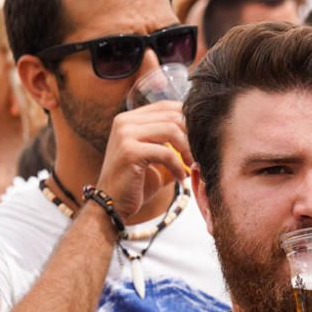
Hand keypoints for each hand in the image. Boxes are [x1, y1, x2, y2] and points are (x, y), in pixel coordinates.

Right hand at [96, 100, 194, 220]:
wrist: (111, 206)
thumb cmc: (135, 184)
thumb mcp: (154, 156)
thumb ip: (171, 142)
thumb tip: (201, 132)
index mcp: (129, 119)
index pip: (167, 106)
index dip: (188, 119)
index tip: (200, 138)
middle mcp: (125, 122)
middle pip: (172, 116)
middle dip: (191, 135)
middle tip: (199, 154)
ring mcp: (125, 135)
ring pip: (171, 130)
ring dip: (187, 150)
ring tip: (191, 165)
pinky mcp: (130, 152)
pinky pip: (166, 153)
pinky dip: (178, 166)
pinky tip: (180, 178)